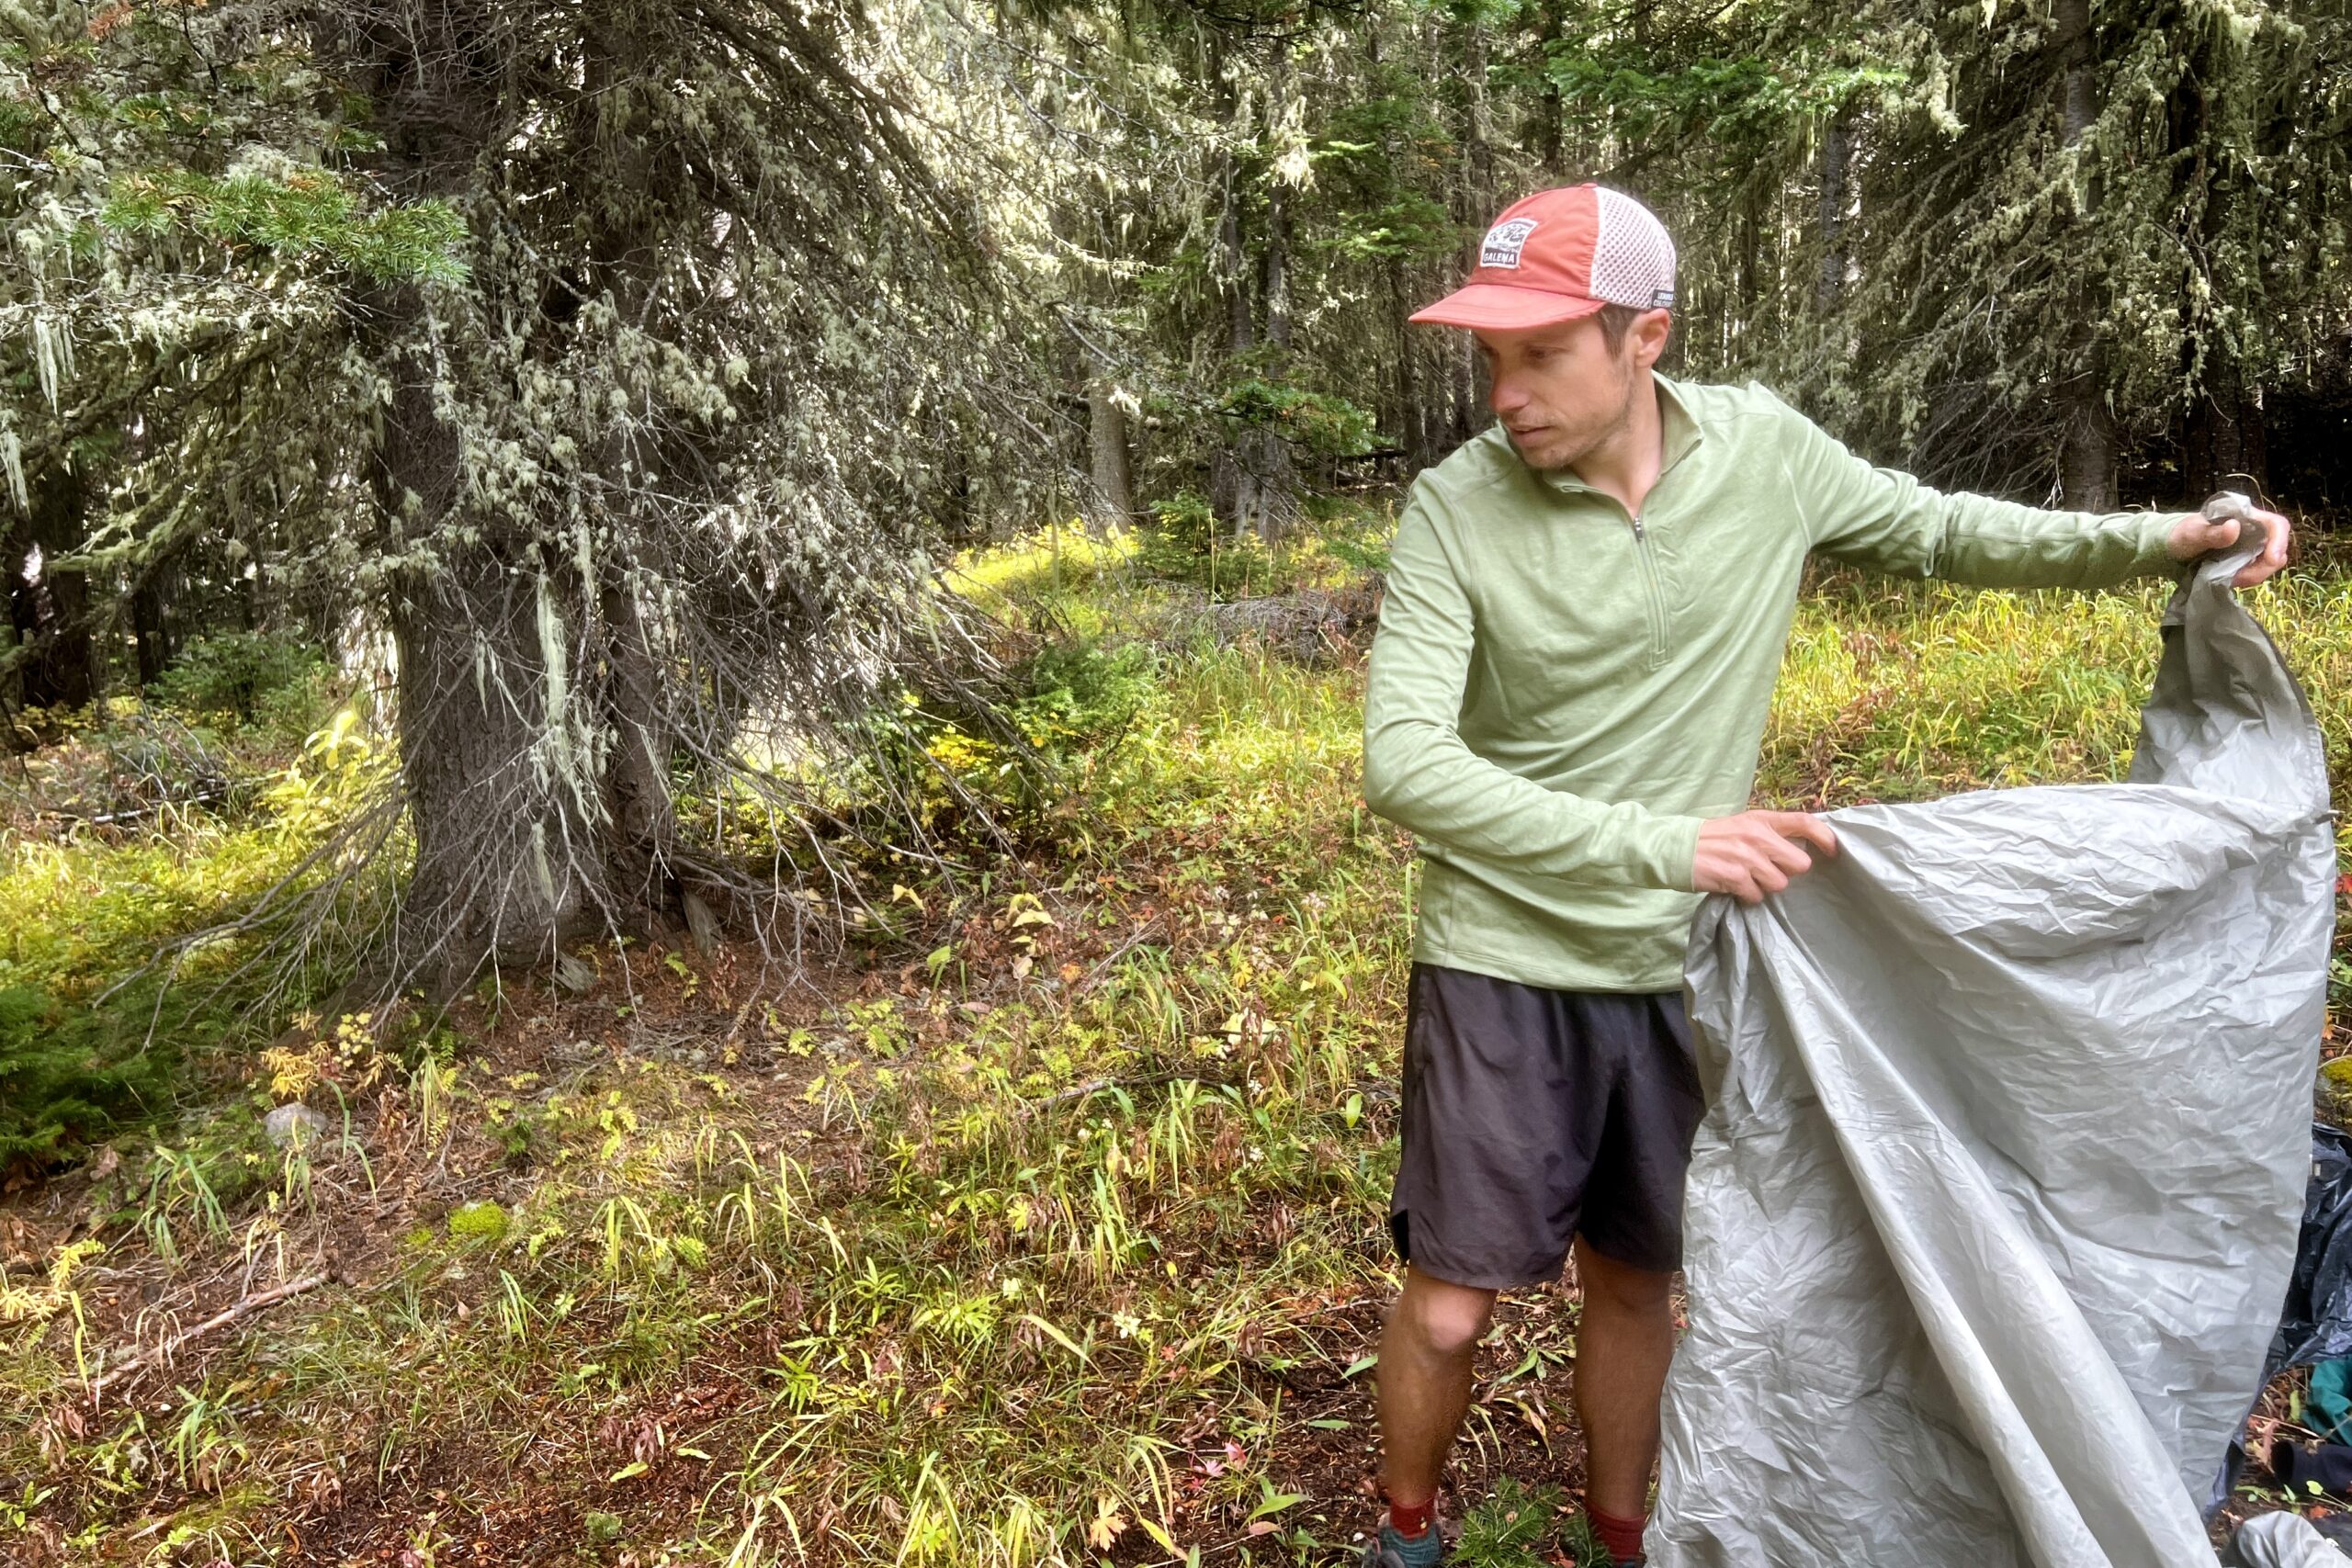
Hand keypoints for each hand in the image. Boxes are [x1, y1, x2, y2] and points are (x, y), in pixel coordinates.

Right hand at [1692, 811, 1838, 903]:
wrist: (1675, 848)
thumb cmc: (1712, 839)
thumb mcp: (1742, 826)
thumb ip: (1770, 834)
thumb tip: (1801, 853)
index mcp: (1761, 820)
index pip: (1804, 822)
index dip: (1825, 838)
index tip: (1833, 852)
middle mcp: (1757, 836)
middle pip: (1800, 864)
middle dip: (1786, 871)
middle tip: (1766, 870)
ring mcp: (1746, 857)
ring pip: (1779, 884)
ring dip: (1764, 886)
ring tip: (1745, 878)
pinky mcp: (1734, 876)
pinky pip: (1756, 895)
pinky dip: (1746, 895)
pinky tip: (1732, 886)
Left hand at [2168, 504, 2290, 586]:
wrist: (2173, 549)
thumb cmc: (2182, 535)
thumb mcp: (2191, 534)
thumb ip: (2211, 533)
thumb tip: (2234, 527)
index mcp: (2246, 517)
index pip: (2277, 525)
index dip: (2280, 541)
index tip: (2272, 559)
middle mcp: (2255, 532)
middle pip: (2276, 550)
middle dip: (2263, 567)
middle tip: (2240, 576)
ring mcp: (2252, 549)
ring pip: (2267, 565)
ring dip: (2252, 575)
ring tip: (2229, 577)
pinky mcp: (2246, 563)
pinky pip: (2255, 574)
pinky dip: (2245, 579)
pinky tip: (2228, 580)